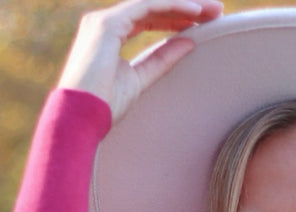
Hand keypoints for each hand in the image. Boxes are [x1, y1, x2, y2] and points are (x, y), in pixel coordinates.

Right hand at [57, 0, 223, 122]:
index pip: (148, 19)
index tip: (203, 24)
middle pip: (152, 7)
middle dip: (185, 8)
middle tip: (216, 12)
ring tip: (212, 10)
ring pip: (152, 3)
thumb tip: (188, 43)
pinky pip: (146, 7)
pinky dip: (171, 6)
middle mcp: (105, 21)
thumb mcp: (140, 79)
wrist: (79, 117)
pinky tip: (195, 11)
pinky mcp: (107, 24)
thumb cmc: (104, 105)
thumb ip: (162, 60)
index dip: (176, 19)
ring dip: (184, 4)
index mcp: (110, 34)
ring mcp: (104, 20)